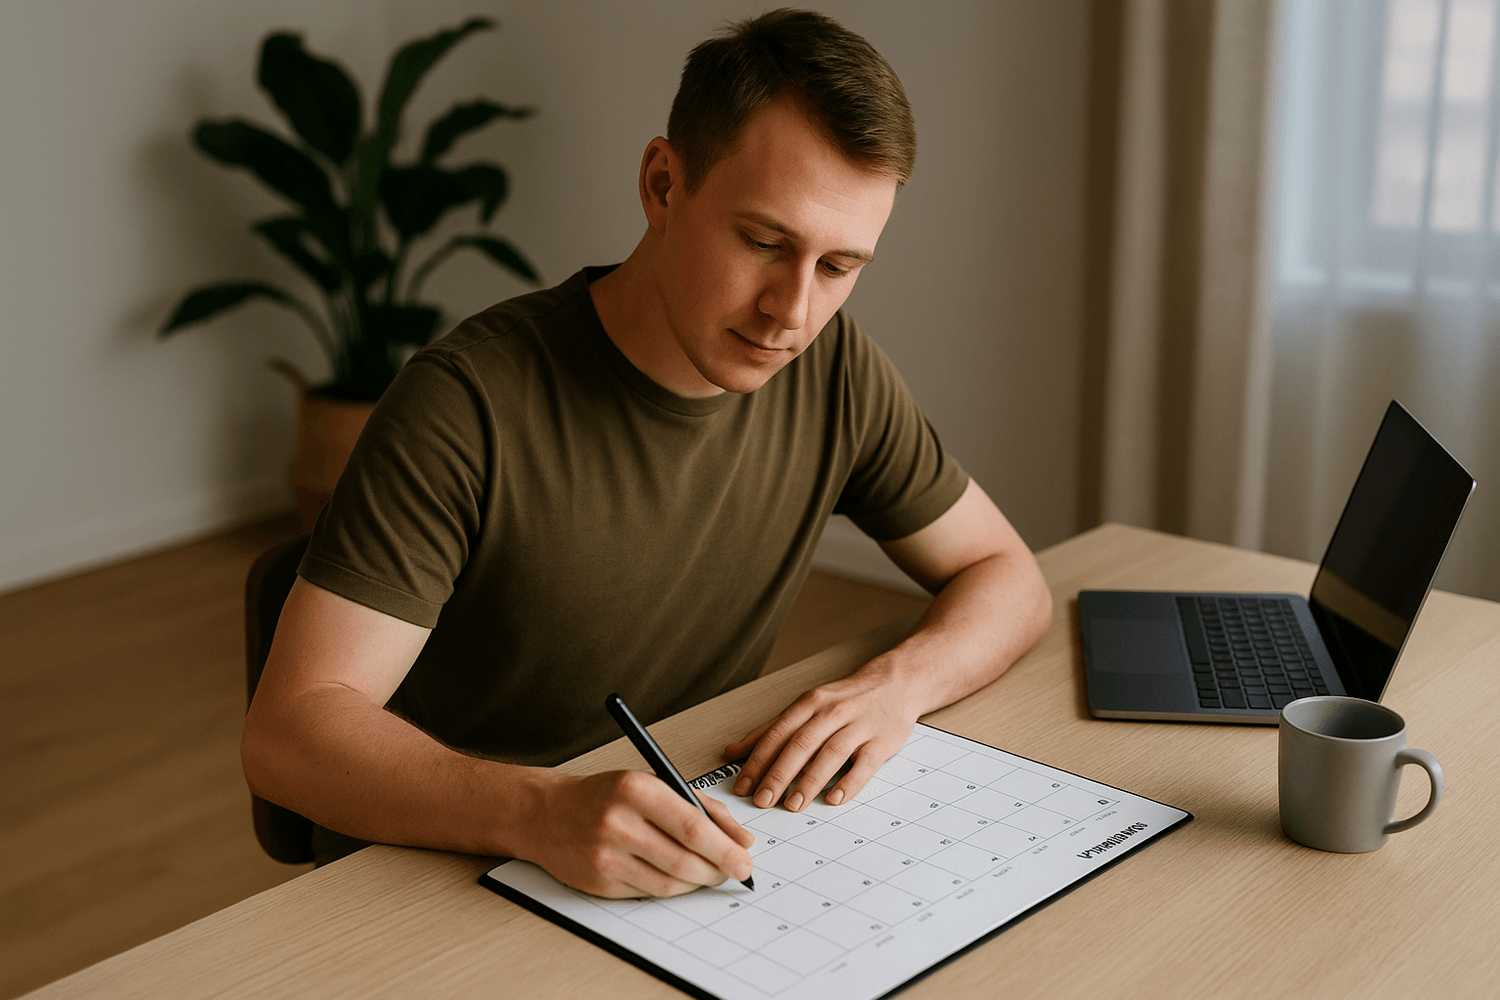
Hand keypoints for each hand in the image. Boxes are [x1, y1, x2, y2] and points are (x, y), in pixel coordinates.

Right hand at [524, 770, 754, 897]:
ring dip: (697, 883)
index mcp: (637, 789)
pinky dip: (671, 890)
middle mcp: (619, 823)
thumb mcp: (653, 784)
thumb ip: (702, 807)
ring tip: (708, 873)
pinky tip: (678, 878)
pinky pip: (648, 894)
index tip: (746, 861)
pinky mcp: (599, 882)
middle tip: (734, 871)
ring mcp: (606, 856)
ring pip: (668, 884)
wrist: (547, 814)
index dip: (726, 850)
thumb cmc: (607, 796)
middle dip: (718, 870)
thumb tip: (742, 840)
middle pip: (684, 861)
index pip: (693, 827)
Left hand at [725, 664, 920, 811]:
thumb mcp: (806, 706)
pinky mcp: (882, 742)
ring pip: (830, 754)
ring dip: (809, 781)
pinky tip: (834, 799)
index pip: (778, 733)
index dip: (758, 760)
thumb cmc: (846, 699)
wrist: (897, 683)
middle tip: (762, 801)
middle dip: (778, 774)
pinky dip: (849, 783)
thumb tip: (733, 751)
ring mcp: (859, 726)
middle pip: (800, 744)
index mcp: (810, 703)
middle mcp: (832, 712)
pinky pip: (864, 765)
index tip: (743, 786)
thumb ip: (771, 729)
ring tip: (792, 805)